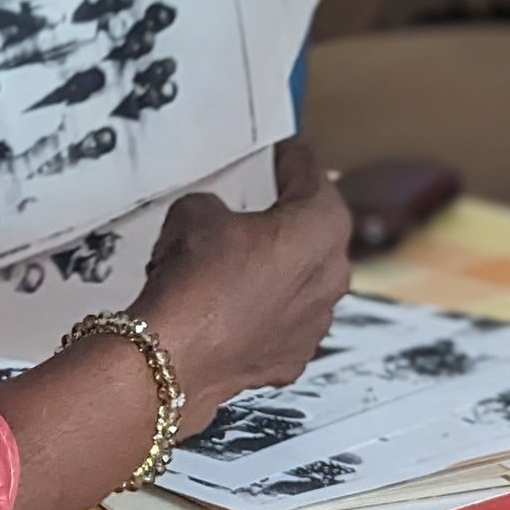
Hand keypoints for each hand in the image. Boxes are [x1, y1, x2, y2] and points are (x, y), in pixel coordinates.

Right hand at [128, 142, 352, 435]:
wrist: (178, 354)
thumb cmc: (197, 281)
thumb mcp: (195, 212)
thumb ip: (215, 207)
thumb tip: (212, 219)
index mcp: (321, 227)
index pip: (314, 180)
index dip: (295, 162)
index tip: (287, 153)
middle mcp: (330, 276)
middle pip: (318, 233)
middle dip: (293, 217)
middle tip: (267, 202)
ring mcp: (316, 322)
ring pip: (304, 282)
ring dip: (281, 268)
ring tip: (241, 257)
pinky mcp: (293, 356)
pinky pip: (284, 320)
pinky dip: (265, 310)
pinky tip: (232, 303)